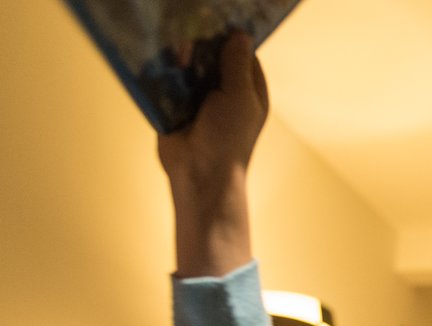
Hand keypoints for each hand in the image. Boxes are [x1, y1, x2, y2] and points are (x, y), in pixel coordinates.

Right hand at [157, 30, 267, 277]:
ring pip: (188, 65)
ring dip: (179, 54)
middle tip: (185, 21)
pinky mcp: (175, 105)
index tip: (216, 14)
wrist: (199, 176)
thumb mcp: (239, 99)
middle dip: (200, 41)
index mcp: (249, 90)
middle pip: (212, 55)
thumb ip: (237, 66)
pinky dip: (163, 69)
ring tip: (171, 40)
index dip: (232, 34)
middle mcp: (225, 91)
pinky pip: (168, 80)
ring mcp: (199, 99)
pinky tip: (155, 52)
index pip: (242, 53)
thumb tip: (240, 35)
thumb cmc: (228, 141)